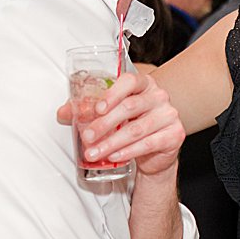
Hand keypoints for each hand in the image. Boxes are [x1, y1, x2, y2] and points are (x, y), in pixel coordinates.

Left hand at [65, 71, 184, 177]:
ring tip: (94, 152)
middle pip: (129, 107)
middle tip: (87, 137)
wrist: (155, 150)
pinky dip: (128, 152)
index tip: (97, 109)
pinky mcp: (174, 134)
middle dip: (104, 124)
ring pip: (136, 129)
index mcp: (143, 84)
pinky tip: (114, 157)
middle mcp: (158, 96)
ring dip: (112, 143)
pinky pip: (148, 143)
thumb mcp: (110, 114)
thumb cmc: (131, 125)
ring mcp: (169, 115)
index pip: (130, 81)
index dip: (112, 94)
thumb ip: (88, 110)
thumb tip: (64, 113)